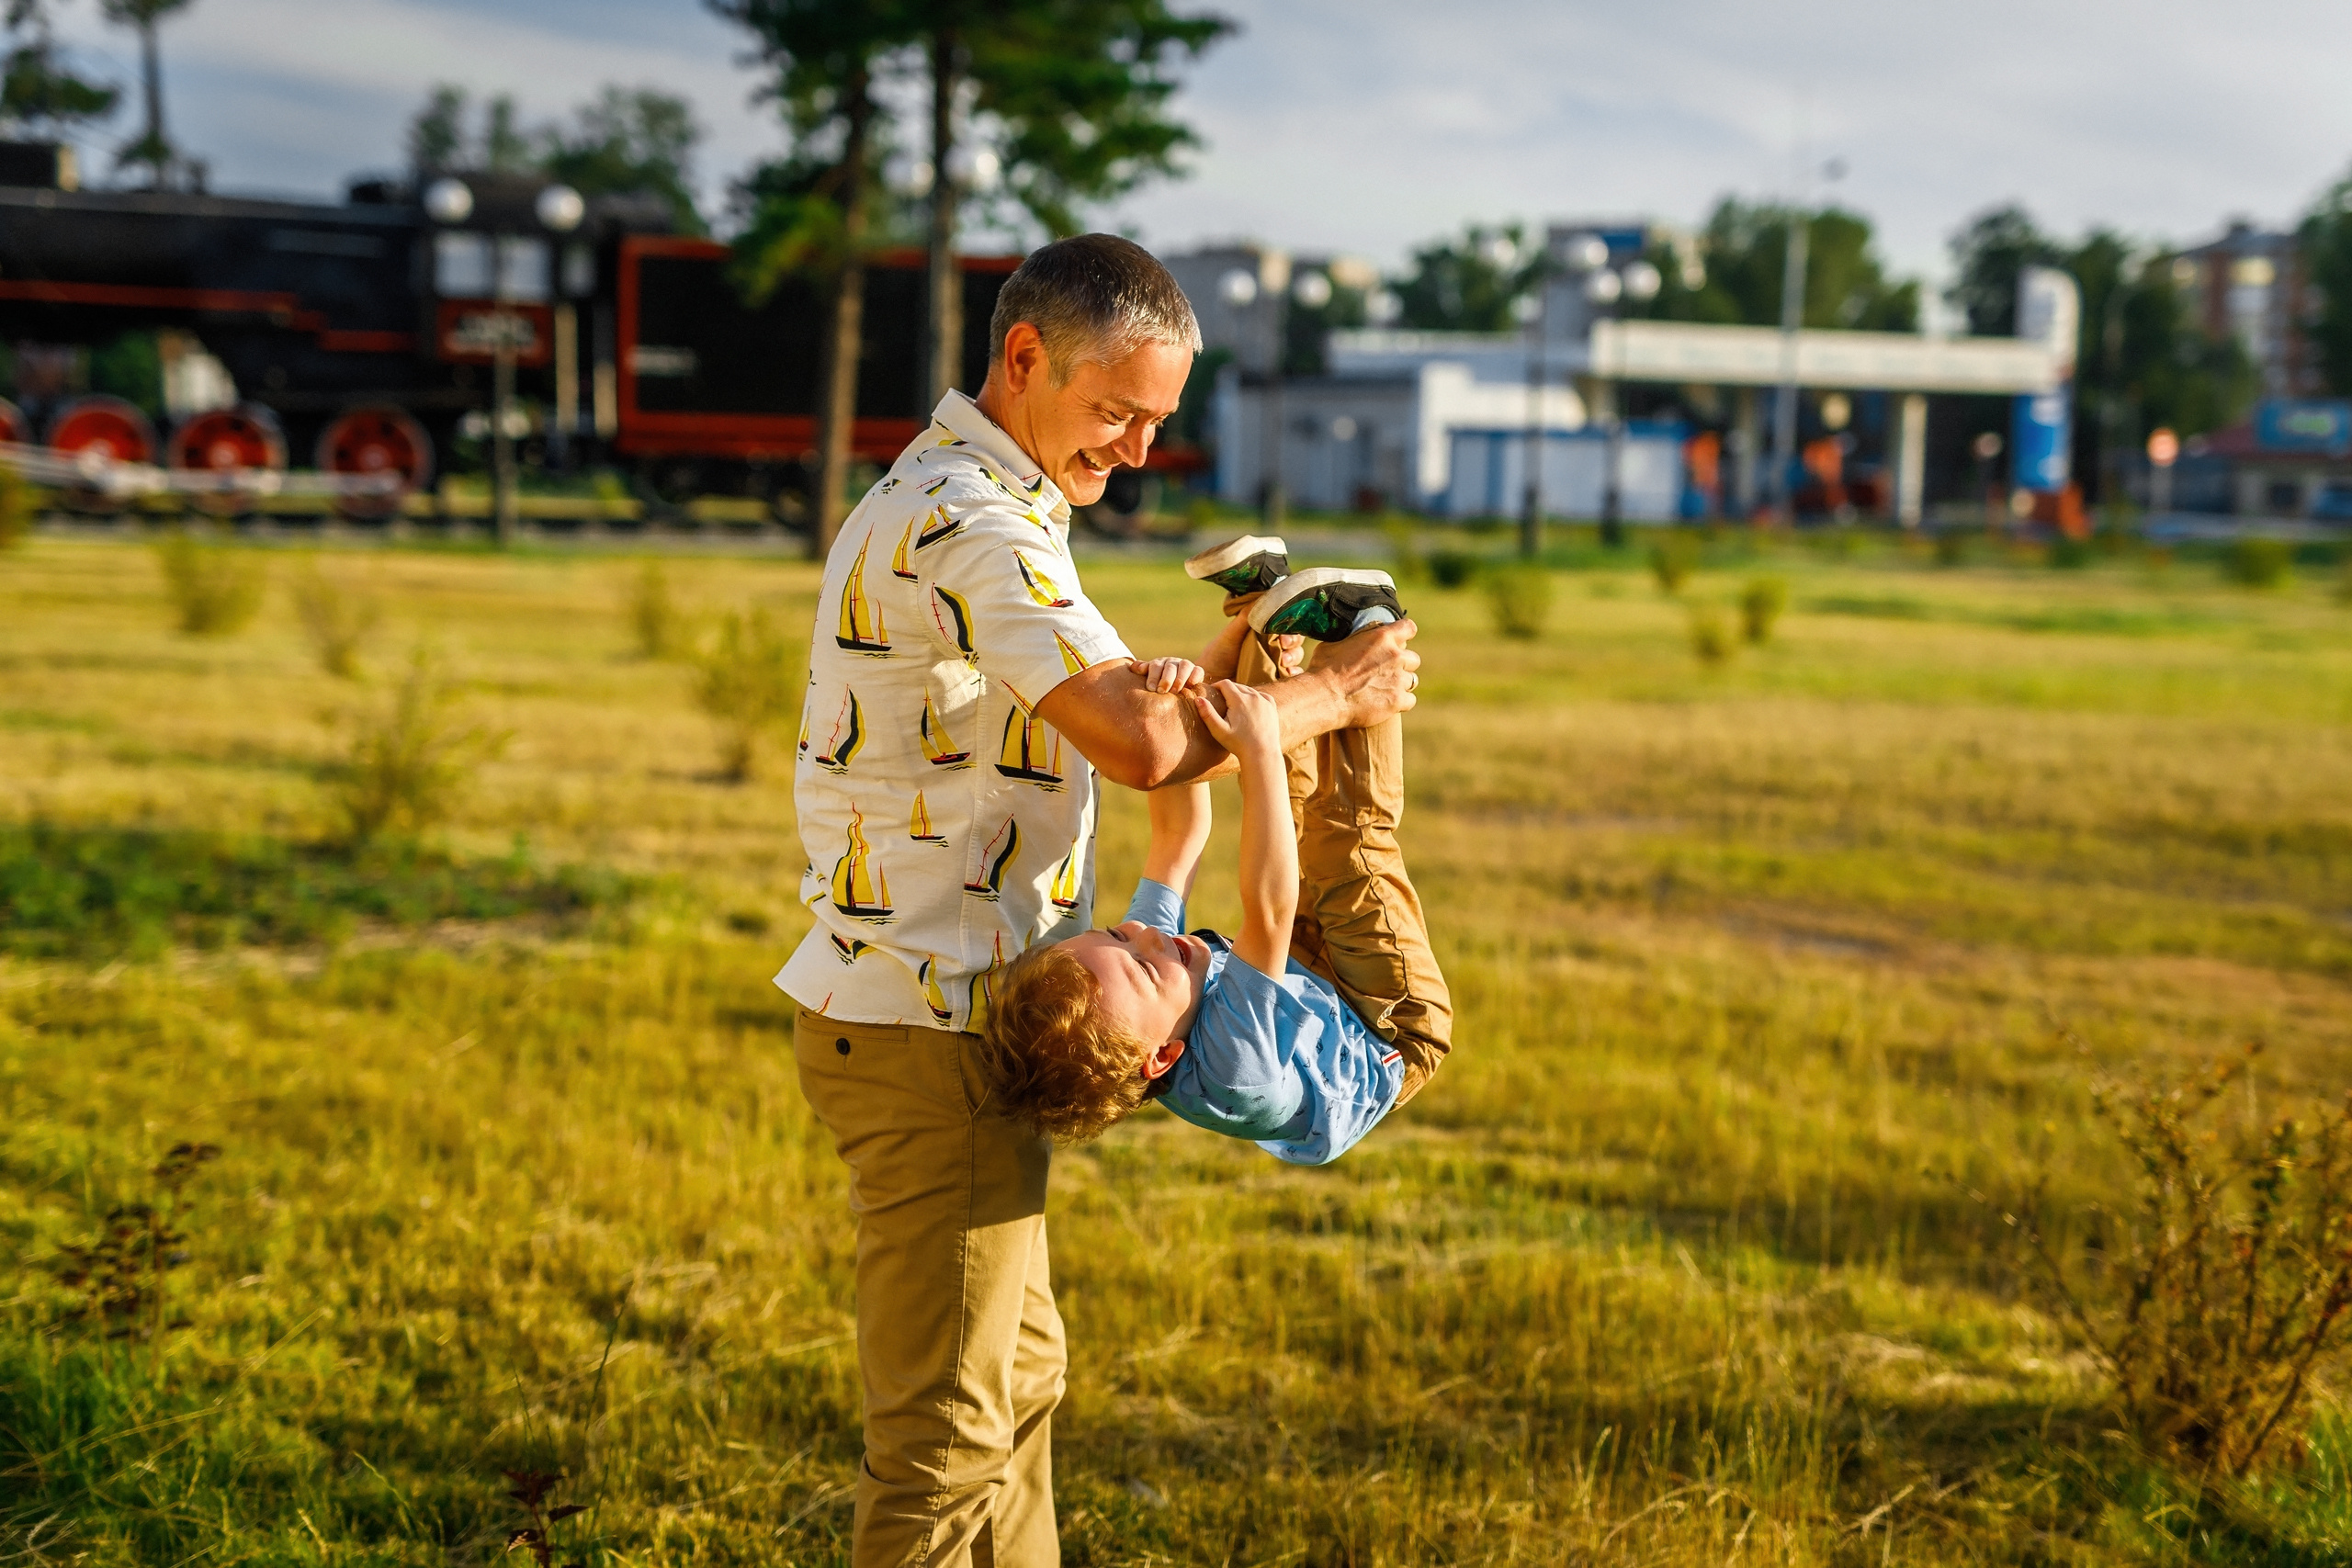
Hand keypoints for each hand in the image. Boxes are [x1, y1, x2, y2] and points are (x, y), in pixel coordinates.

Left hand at [1129, 655, 1206, 694]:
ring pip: (1185, 666)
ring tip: (1175, 691)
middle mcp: (1171, 662)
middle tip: (1162, 691)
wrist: (1174, 688)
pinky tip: (1191, 684)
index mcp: (1158, 664)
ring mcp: (1185, 665)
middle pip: (1169, 666)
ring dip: (1180, 678)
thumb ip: (1141, 671)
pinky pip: (1198, 670)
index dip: (1152, 676)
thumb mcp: (1148, 679)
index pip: (1155, 666)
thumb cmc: (1157, 686)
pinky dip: (1195, 676)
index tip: (1150, 688)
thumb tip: (1134, 667)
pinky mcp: (1197, 671)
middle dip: (1166, 679)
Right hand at [1194, 679, 1282, 758]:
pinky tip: (1248, 706)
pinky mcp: (1271, 706)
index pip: (1224, 683)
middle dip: (1227, 690)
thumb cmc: (1238, 744)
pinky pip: (1260, 695)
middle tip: (1221, 700)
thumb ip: (1207, 714)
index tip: (1212, 693)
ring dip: (1240, 694)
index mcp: (1239, 699)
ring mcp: (1264, 700)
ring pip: (1248, 690)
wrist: (1262, 753)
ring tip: (1233, 705)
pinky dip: (1253, 698)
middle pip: (1236, 685)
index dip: (1216, 686)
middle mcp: (1253, 696)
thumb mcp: (1219, 731)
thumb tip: (1198, 698)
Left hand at [1203, 608, 1302, 681]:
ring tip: (1283, 662)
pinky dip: (1293, 673)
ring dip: (1293, 657)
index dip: (1288, 627)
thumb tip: (1260, 596)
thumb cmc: (1218, 654)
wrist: (1211, 679)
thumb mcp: (1230, 633)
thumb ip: (1245, 616)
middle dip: (1293, 641)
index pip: (1284, 625)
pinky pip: (1291, 675)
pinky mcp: (1274, 678)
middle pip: (1294, 640)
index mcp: (1263, 632)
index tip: (1282, 633)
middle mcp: (1271, 645)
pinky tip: (1288, 672)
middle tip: (1284, 644)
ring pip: (1295, 656)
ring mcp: (1274, 662)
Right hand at [1306, 618, 1420, 725]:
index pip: (1408, 627)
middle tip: (1387, 672)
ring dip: (1400, 684)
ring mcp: (1398, 679)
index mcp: (1381, 638)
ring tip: (1384, 690)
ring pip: (1412, 681)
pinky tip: (1387, 705)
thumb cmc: (1323, 670)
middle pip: (1413, 659)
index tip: (1401, 640)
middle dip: (1403, 665)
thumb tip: (1349, 637)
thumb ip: (1352, 639)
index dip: (1405, 634)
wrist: (1323, 698)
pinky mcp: (1397, 701)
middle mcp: (1395, 656)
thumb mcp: (1334, 643)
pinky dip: (1400, 703)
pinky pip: (1410, 701)